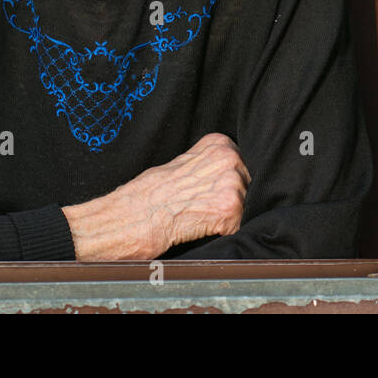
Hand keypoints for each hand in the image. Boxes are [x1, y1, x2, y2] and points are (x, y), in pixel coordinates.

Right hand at [61, 133, 250, 261]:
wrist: (128, 216)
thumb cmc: (149, 194)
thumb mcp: (182, 164)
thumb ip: (209, 165)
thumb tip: (233, 174)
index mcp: (218, 143)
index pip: (243, 167)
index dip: (229, 185)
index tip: (210, 193)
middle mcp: (228, 157)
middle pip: (250, 186)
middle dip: (232, 202)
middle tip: (201, 208)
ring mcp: (230, 182)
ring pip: (246, 207)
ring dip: (227, 219)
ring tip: (198, 217)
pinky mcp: (229, 208)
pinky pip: (239, 226)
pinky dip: (223, 234)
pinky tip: (200, 228)